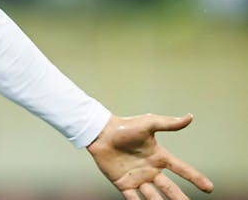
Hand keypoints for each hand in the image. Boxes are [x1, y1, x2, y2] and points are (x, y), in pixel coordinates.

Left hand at [87, 113, 212, 199]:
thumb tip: (190, 117)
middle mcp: (150, 170)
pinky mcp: (123, 183)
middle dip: (181, 199)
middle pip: (170, 188)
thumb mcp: (148, 123)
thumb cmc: (124, 127)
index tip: (209, 188)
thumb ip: (168, 123)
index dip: (196, 178)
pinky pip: (133, 199)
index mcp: (158, 157)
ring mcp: (137, 178)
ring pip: (154, 197)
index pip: (182, 169)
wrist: (100, 133)